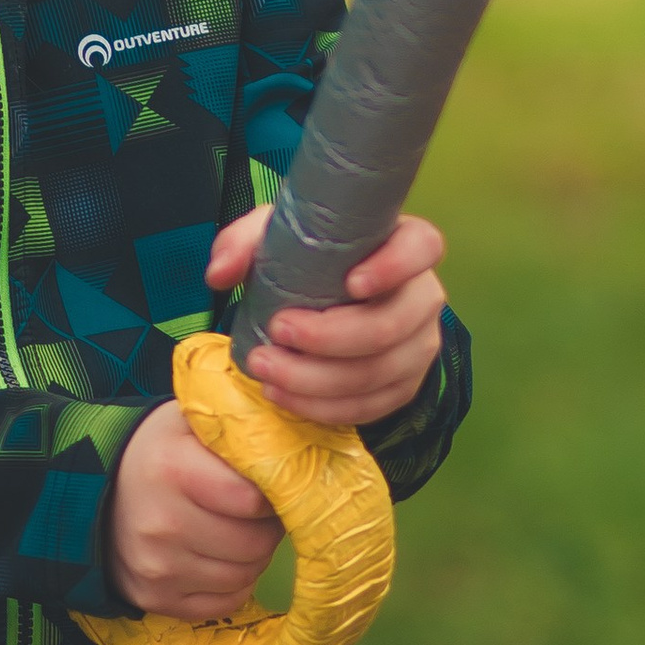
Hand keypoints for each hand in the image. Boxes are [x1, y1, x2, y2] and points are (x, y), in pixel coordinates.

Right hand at [107, 402, 284, 621]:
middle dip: (268, 529)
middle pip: (253, 544)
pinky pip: (226, 602)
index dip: (273, 494)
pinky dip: (235, 583)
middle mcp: (160, 524)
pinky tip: (222, 558)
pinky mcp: (154, 599)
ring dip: (254, 556)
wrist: (97, 490)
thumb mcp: (192, 422)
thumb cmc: (162, 451)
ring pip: (244, 576)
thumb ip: (239, 431)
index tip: (268, 486)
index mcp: (172, 470)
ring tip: (240, 532)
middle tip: (260, 514)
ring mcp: (155, 568)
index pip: (253, 500)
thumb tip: (292, 449)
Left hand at [205, 203, 447, 429]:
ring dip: (317, 380)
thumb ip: (243, 244)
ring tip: (267, 371)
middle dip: (330, 338)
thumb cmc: (307, 260)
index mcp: (406, 244)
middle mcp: (423, 296)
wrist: (317, 302)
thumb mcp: (273, 237)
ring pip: (378, 373)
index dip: (395, 266)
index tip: (351, 283)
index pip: (423, 247)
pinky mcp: (403, 386)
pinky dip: (323, 407)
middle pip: (393, 325)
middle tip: (278, 331)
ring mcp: (419, 346)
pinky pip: (371, 406)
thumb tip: (221, 274)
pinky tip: (284, 396)